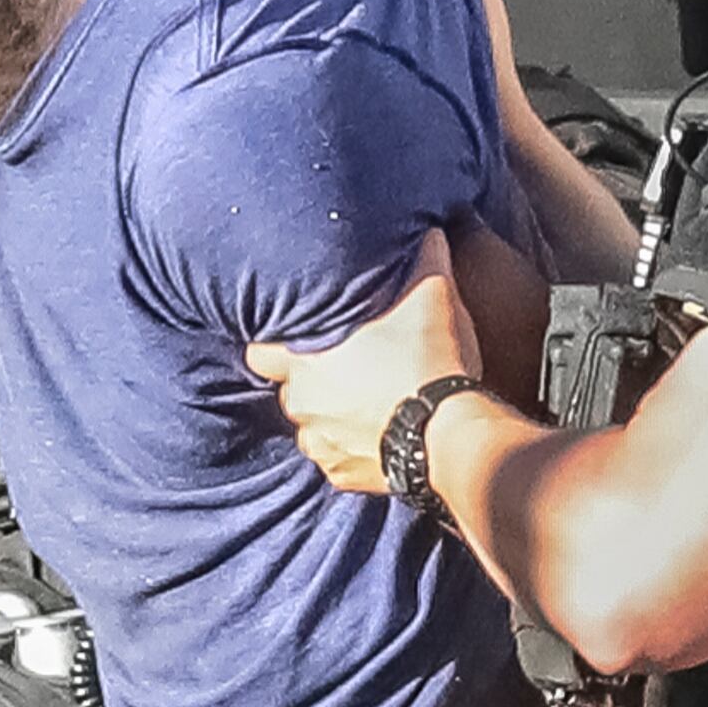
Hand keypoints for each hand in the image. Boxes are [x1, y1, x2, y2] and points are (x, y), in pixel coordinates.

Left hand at [247, 231, 483, 494]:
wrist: (450, 436)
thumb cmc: (429, 362)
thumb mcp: (432, 298)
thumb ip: (425, 259)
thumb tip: (429, 230)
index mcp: (305, 362)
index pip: (257, 353)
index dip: (273, 345)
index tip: (294, 339)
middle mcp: (303, 405)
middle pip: (288, 393)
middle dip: (307, 384)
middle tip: (341, 371)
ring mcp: (323, 445)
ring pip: (311, 431)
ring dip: (329, 419)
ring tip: (362, 407)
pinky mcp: (345, 476)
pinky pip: (337, 462)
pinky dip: (351, 452)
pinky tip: (377, 438)